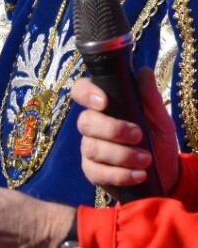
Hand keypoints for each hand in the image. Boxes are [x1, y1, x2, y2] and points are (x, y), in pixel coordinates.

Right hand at [73, 68, 179, 195]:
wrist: (166, 175)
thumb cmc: (158, 142)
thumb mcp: (160, 120)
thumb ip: (150, 98)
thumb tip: (143, 72)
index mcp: (104, 107)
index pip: (81, 91)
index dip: (86, 94)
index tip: (103, 102)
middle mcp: (92, 126)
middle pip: (85, 121)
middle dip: (113, 129)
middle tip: (138, 135)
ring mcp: (90, 149)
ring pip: (92, 148)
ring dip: (122, 155)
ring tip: (146, 160)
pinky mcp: (92, 171)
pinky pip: (96, 172)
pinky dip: (120, 174)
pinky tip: (138, 175)